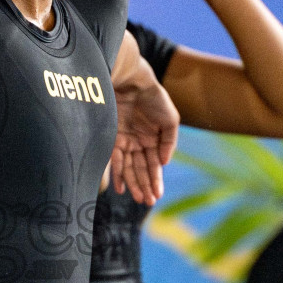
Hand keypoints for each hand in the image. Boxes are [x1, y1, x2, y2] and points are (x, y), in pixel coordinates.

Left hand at [111, 74, 178, 204]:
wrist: (132, 80)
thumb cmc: (153, 97)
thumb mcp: (171, 120)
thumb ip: (170, 143)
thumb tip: (164, 164)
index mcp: (153, 140)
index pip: (154, 165)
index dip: (155, 180)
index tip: (157, 196)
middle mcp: (138, 143)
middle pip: (141, 170)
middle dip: (145, 186)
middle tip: (148, 202)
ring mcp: (124, 141)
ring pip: (129, 168)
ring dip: (134, 184)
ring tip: (138, 199)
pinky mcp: (111, 138)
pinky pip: (115, 160)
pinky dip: (118, 174)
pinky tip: (121, 188)